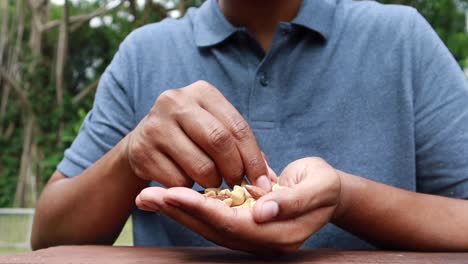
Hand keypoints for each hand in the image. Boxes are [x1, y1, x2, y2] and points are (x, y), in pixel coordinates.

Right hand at [123, 80, 269, 189]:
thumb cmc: (189, 136)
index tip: (263, 181)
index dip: (254, 158)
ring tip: (212, 183)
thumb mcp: (213, 129)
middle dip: (235, 170)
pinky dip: (189, 189)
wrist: (143, 142)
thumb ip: (239, 147)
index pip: (237, 127)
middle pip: (219, 141)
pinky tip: (187, 183)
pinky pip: (178, 182)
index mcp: (201, 92)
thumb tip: (267, 176)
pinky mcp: (142, 150)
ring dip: (213, 183)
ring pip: (201, 166)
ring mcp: (156, 125)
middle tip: (238, 185)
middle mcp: (175, 101)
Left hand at [135, 157, 341, 253]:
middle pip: (211, 228)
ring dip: (177, 210)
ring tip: (147, 197)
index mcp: (278, 234)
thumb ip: (293, 201)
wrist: (326, 191)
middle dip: (178, 212)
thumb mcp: (319, 188)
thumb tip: (262, 211)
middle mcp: (259, 239)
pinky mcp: (243, 222)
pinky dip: (190, 206)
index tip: (172, 193)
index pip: (232, 224)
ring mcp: (250, 233)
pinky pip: (212, 216)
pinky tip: (169, 196)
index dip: (201, 209)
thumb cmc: (325, 186)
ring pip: (207, 224)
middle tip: (146, 197)